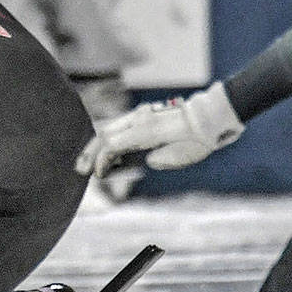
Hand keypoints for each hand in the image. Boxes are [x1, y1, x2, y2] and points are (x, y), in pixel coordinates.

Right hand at [75, 81, 243, 176]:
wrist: (211, 117)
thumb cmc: (199, 139)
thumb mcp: (182, 156)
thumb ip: (160, 159)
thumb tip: (147, 161)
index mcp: (146, 131)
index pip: (112, 144)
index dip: (101, 161)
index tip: (98, 175)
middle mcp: (139, 120)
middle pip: (104, 133)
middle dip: (90, 152)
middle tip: (80, 169)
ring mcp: (141, 116)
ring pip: (109, 128)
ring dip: (96, 145)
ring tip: (87, 161)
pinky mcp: (144, 117)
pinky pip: (120, 127)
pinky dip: (109, 139)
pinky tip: (107, 152)